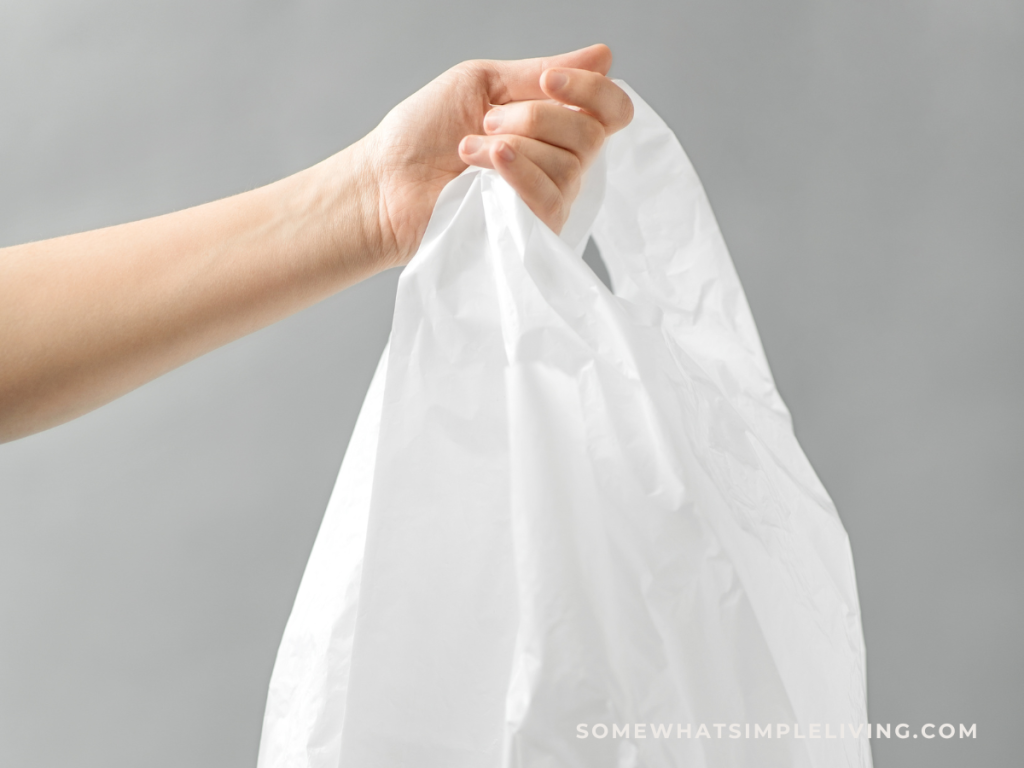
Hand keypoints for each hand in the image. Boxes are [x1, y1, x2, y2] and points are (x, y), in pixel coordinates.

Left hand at [356, 44, 633, 267]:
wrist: (385, 182)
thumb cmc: (423, 133)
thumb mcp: (482, 84)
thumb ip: (541, 73)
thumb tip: (604, 56)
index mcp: (553, 124)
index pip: (611, 110)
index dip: (592, 92)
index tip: (548, 82)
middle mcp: (561, 163)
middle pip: (590, 135)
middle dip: (534, 118)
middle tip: (485, 122)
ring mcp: (549, 200)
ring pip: (569, 166)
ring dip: (513, 146)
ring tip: (469, 150)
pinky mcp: (531, 231)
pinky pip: (549, 198)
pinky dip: (515, 173)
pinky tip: (478, 168)